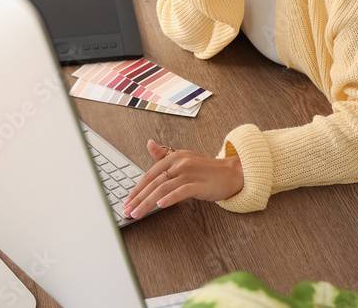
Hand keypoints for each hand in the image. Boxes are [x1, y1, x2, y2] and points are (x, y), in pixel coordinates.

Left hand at [122, 140, 243, 218]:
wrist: (231, 173)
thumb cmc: (205, 169)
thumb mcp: (183, 158)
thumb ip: (164, 154)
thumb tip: (149, 143)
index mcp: (173, 157)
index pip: (149, 175)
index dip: (137, 189)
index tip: (127, 201)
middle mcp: (179, 163)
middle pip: (154, 182)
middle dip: (138, 198)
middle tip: (127, 210)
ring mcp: (189, 173)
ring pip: (163, 188)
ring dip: (148, 202)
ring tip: (137, 213)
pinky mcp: (199, 184)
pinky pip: (181, 191)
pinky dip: (170, 198)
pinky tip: (160, 205)